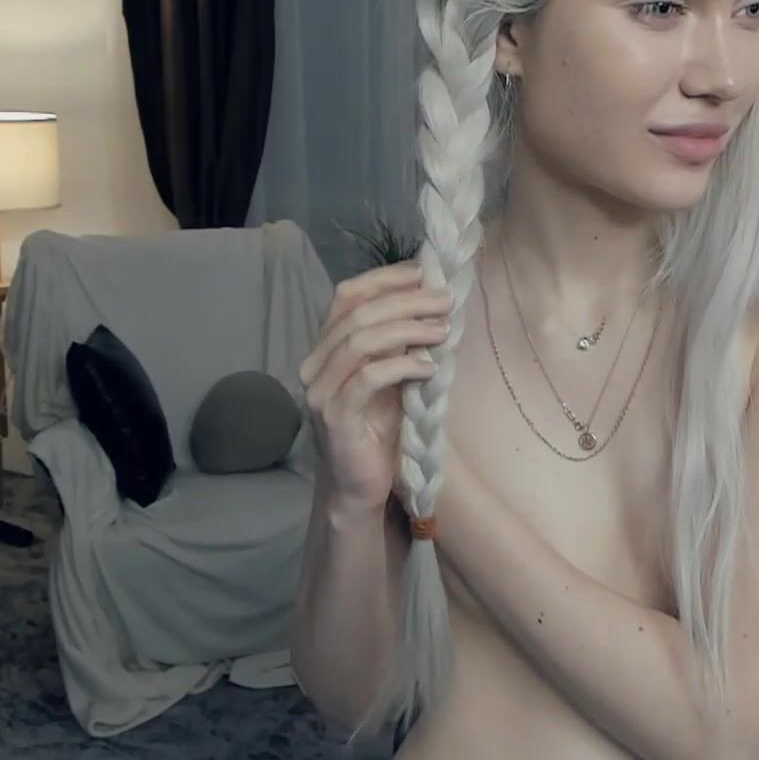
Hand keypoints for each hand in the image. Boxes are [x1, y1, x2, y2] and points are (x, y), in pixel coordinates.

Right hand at [299, 260, 453, 512]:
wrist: (360, 487)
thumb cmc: (379, 430)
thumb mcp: (392, 378)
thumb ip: (399, 343)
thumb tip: (433, 301)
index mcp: (326, 348)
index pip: (346, 297)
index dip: (384, 279)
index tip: (424, 272)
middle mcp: (315, 365)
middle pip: (357, 315)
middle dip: (405, 302)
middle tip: (444, 301)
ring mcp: (321, 391)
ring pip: (359, 342)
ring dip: (405, 330)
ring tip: (442, 331)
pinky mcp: (335, 416)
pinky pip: (367, 378)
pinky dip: (400, 366)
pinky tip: (428, 367)